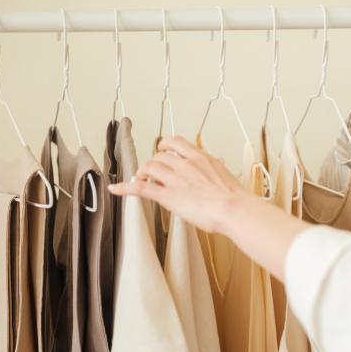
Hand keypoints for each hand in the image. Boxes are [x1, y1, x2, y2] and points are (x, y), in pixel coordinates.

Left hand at [107, 136, 249, 233]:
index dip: (165, 146)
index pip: (175, 142)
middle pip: (159, 156)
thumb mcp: (225, 175)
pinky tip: (116, 189)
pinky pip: (141, 188)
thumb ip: (213, 170)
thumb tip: (213, 168)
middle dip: (153, 164)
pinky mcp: (167, 196)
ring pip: (149, 168)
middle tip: (153, 174)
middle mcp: (185, 164)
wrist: (233, 209)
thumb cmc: (234, 198)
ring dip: (143, 173)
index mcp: (200, 158)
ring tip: (142, 180)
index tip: (162, 150)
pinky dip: (125, 188)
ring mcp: (175, 180)